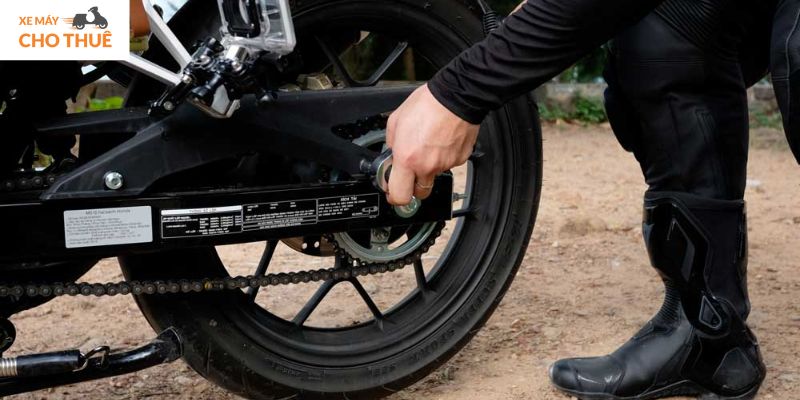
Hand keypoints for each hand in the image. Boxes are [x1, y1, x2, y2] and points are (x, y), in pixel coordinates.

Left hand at [386, 84, 479, 204]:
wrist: (455, 97)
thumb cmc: (427, 105)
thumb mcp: (395, 121)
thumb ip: (391, 144)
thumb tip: (392, 155)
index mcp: (407, 159)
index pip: (399, 196)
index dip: (394, 196)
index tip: (393, 192)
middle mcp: (427, 166)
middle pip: (419, 193)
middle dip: (413, 186)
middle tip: (410, 171)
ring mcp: (445, 164)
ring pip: (434, 176)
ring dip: (428, 167)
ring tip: (428, 144)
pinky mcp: (460, 159)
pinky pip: (448, 165)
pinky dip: (443, 157)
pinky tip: (441, 141)